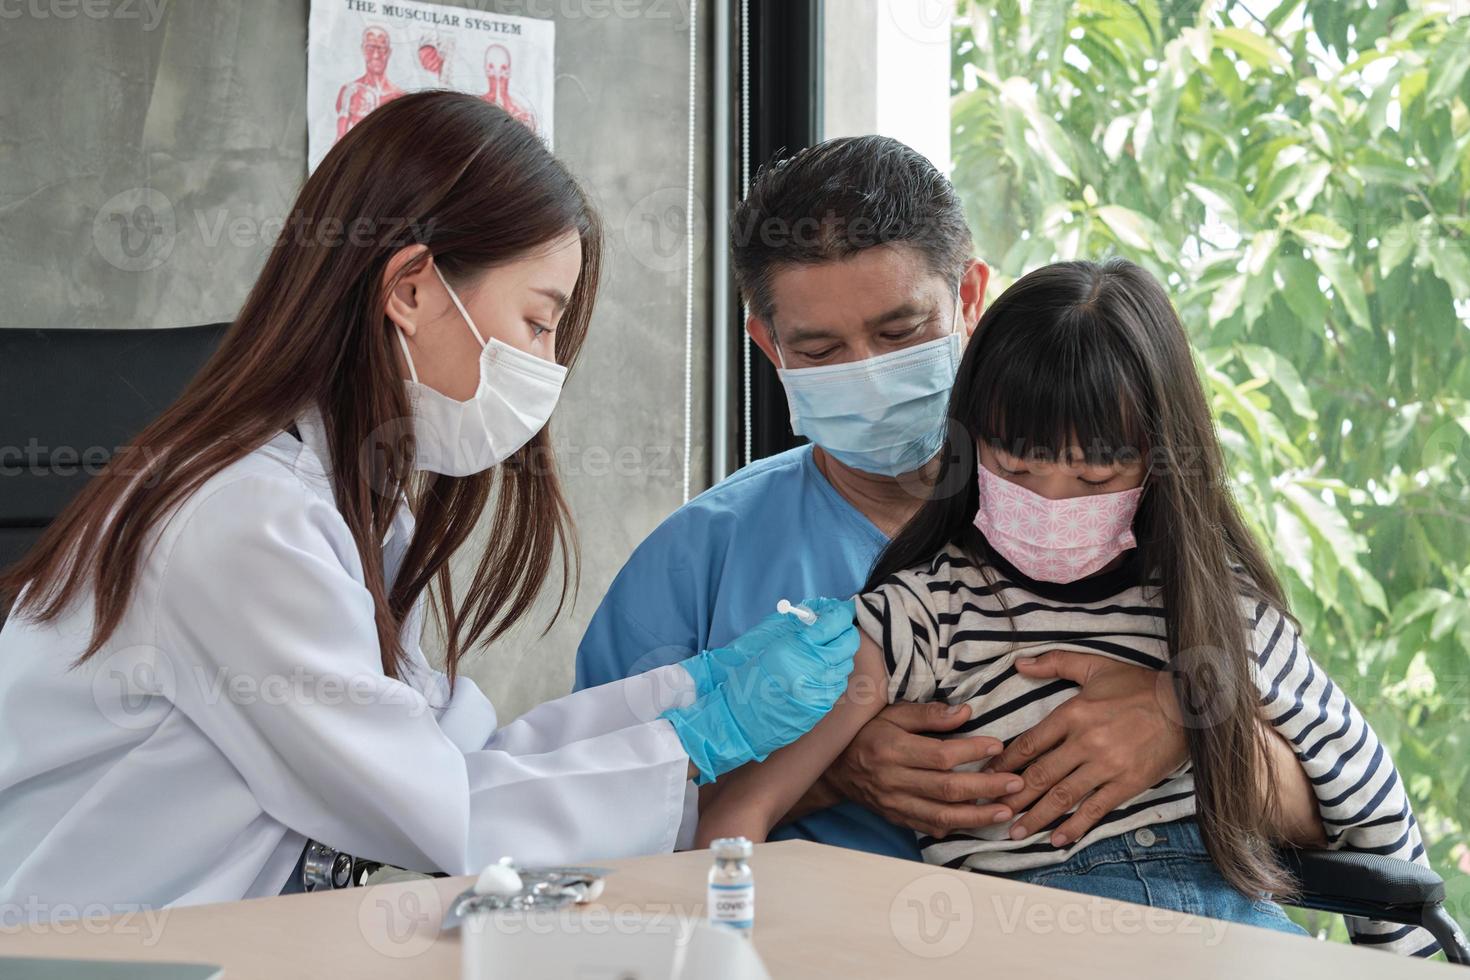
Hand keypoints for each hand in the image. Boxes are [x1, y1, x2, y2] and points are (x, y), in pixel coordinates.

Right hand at [680, 597, 850, 697]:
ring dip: (841, 652)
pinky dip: (835, 673)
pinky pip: (839, 683)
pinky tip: (822, 671)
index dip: (841, 613)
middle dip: (845, 631)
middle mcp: (814, 668)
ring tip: (827, 649)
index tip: (842, 610)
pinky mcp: (822, 705)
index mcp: (798, 646)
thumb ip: (797, 626)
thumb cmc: (747, 677)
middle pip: (848, 642)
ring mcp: (821, 689)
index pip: (834, 622)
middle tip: (838, 628)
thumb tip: (819, 612)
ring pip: (847, 663)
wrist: (739, 718)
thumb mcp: (769, 643)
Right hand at [824, 702, 1020, 837]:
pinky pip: (930, 827)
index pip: (940, 755)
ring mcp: (895, 804)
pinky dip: (957, 826)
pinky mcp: (898, 818)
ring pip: (942, 815)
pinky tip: (980, 823)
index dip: (971, 751)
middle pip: (946, 788)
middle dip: (986, 787)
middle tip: (1015, 783)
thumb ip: (928, 715)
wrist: (835, 769)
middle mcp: (893, 780)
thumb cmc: (867, 734)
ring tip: (1006, 810)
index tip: (997, 745)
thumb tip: (965, 713)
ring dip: (978, 815)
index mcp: (892, 749)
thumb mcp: (892, 714)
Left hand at [991, 651, 1186, 846]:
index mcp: (1073, 712)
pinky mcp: (1128, 782)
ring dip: (1036, 816)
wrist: (1186, 704)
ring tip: (1016, 832)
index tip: (988, 776)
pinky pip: (1096, 809)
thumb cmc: (1138, 685)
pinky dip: (1075, 826)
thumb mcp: (1095, 666)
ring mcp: (1107, 765)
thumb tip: (1020, 664)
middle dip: (1013, 796)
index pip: (1029, 743)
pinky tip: (1058, 839)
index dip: (1005, 763)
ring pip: (1063, 796)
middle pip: (1040, 774)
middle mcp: (1085, 741)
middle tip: (992, 811)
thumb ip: (1054, 663)